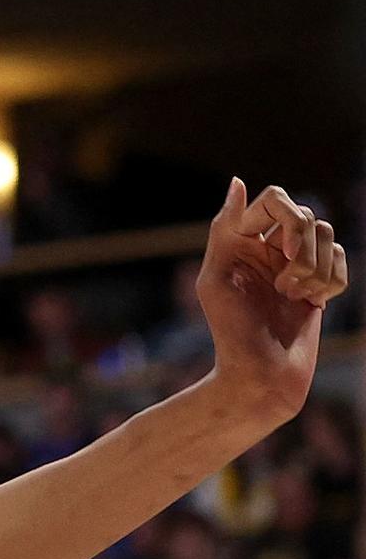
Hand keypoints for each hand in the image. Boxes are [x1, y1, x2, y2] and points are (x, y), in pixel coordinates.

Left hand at [198, 179, 347, 420]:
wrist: (262, 376)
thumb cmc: (232, 331)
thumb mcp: (216, 279)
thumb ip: (225, 229)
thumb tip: (237, 182)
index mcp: (239, 240)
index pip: (275, 199)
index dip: (287, 219)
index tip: (281, 254)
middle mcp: (267, 247)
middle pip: (306, 216)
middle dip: (302, 252)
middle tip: (285, 287)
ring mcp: (296, 265)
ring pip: (327, 236)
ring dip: (316, 271)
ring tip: (294, 298)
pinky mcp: (320, 284)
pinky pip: (342, 261)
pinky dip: (333, 283)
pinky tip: (313, 305)